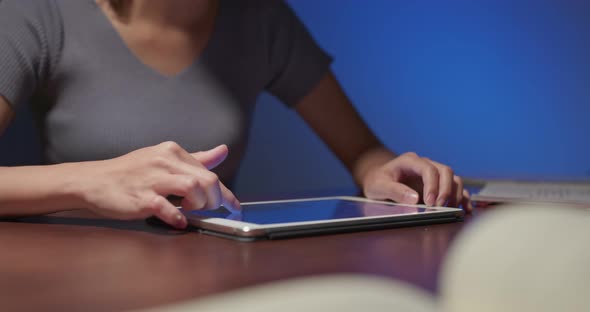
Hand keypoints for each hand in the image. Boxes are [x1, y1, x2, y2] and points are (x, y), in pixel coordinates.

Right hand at [78, 141, 240, 228]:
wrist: (94, 181)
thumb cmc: (132, 172)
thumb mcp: (164, 159)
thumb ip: (196, 158)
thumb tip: (223, 151)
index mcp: (172, 151)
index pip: (209, 172)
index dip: (225, 193)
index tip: (233, 207)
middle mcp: (164, 161)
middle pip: (207, 181)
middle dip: (215, 201)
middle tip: (209, 211)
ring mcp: (152, 179)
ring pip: (193, 189)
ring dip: (199, 206)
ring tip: (190, 211)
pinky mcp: (141, 198)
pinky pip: (167, 208)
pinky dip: (177, 217)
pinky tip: (178, 221)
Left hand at [362, 152, 471, 211]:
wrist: (376, 181)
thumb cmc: (376, 181)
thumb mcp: (378, 186)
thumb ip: (394, 191)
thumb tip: (414, 198)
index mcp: (410, 161)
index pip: (428, 169)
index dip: (432, 185)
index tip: (429, 202)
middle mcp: (424, 165)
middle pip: (445, 171)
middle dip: (446, 190)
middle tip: (439, 207)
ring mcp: (433, 175)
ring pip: (454, 179)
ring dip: (456, 194)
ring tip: (451, 210)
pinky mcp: (437, 185)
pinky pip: (455, 188)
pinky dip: (462, 198)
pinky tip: (465, 209)